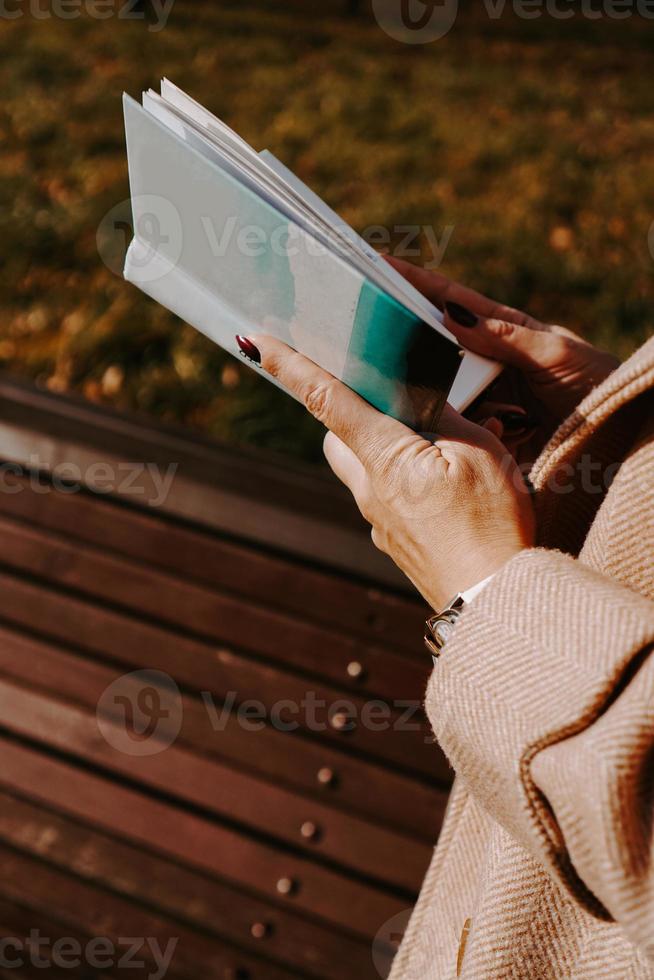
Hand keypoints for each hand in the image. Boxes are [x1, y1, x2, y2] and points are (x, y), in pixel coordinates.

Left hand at [246, 334, 534, 608]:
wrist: (495, 603)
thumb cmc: (491, 526)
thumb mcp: (480, 453)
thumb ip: (446, 416)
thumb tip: (420, 395)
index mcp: (384, 457)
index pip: (326, 399)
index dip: (290, 366)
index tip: (254, 343)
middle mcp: (369, 491)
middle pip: (337, 437)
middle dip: (348, 412)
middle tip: (389, 401)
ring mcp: (379, 523)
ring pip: (362, 470)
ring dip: (381, 450)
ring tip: (436, 449)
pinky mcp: (394, 543)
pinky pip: (385, 500)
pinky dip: (401, 483)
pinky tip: (443, 491)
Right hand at [387, 257, 619, 431]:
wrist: (621, 439)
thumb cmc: (597, 386)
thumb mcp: (555, 355)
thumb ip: (504, 335)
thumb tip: (452, 313)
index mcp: (504, 332)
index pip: (452, 302)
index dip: (416, 283)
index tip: (378, 264)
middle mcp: (489, 363)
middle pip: (436, 351)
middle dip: (410, 348)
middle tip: (374, 342)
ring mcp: (488, 399)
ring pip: (443, 394)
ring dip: (438, 398)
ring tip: (431, 396)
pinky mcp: (489, 434)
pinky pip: (459, 429)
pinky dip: (458, 430)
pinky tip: (467, 431)